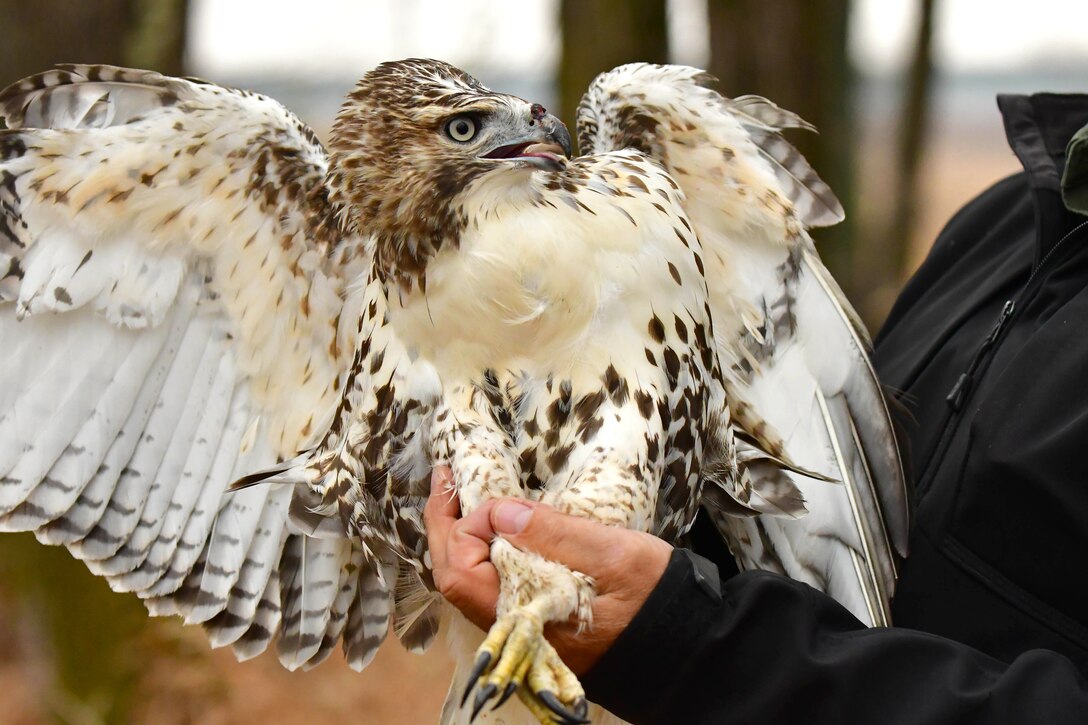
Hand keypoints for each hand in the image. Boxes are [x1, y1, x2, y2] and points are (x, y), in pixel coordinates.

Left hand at [424, 466, 672, 673]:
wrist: (685, 644)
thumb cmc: (655, 599)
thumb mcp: (613, 556)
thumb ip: (556, 534)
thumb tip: (500, 511)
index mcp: (527, 617)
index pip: (463, 572)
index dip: (466, 528)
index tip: (496, 499)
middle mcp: (516, 630)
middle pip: (455, 580)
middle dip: (445, 528)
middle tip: (445, 482)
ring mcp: (525, 629)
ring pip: (471, 584)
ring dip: (460, 540)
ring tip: (461, 499)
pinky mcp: (539, 623)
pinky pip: (493, 587)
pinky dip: (483, 555)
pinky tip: (493, 530)